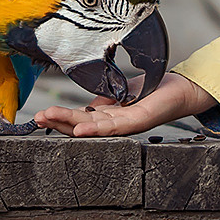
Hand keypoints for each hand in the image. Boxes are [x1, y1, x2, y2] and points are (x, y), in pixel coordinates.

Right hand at [34, 71, 218, 137]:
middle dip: (58, 122)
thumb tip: (85, 105)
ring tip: (48, 120)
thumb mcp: (120, 94)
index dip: (61, 118)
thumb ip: (103, 101)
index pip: (80, 119)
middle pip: (81, 126)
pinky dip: (94, 129)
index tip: (41, 114)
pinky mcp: (138, 122)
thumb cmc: (153, 92)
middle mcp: (116, 126)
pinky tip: (78, 129)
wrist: (182, 89)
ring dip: (68, 125)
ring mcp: (127, 126)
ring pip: (92, 128)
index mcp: (110, 118)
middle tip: (37, 118)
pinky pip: (113, 127)